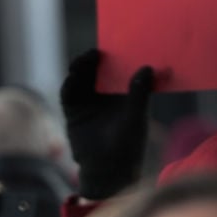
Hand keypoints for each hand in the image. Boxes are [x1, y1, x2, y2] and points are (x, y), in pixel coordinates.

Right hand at [60, 49, 153, 199]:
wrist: (107, 171)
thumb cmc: (128, 146)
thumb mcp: (137, 119)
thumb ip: (140, 94)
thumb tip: (147, 68)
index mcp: (125, 90)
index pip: (121, 66)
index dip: (118, 54)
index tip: (117, 45)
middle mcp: (106, 92)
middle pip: (98, 68)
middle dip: (94, 59)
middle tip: (95, 53)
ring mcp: (89, 100)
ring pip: (82, 77)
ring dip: (80, 68)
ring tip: (82, 62)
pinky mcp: (74, 109)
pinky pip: (69, 92)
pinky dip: (70, 84)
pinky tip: (72, 78)